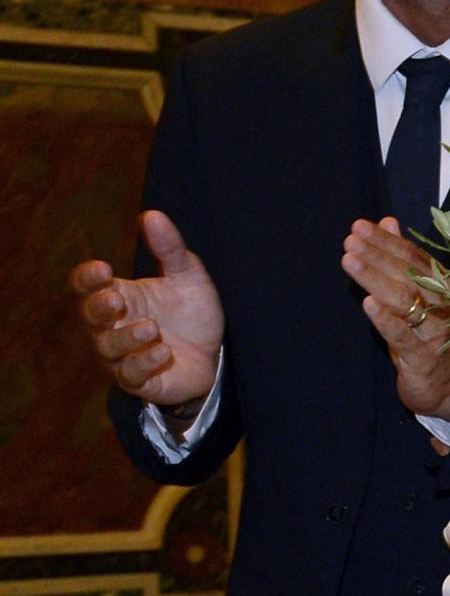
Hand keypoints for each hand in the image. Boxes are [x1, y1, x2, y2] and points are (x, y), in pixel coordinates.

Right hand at [70, 210, 223, 408]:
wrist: (216, 354)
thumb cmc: (192, 313)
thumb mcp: (187, 276)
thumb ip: (170, 249)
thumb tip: (152, 214)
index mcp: (119, 296)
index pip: (87, 286)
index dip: (88, 278)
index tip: (103, 268)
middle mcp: (112, 327)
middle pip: (90, 316)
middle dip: (100, 308)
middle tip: (118, 299)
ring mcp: (122, 356)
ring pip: (108, 348)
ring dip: (127, 337)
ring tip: (150, 327)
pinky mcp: (140, 381)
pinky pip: (131, 375)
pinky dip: (144, 362)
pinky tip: (162, 351)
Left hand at [343, 217, 449, 420]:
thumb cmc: (430, 338)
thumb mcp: (418, 296)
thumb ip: (403, 259)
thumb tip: (389, 222)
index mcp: (443, 288)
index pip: (415, 258)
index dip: (388, 241)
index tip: (361, 227)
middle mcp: (443, 306)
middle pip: (409, 274)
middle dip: (377, 254)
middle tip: (351, 239)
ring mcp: (435, 332)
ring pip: (404, 300)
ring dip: (375, 278)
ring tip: (349, 261)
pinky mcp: (422, 359)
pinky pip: (403, 336)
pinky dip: (386, 319)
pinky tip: (367, 303)